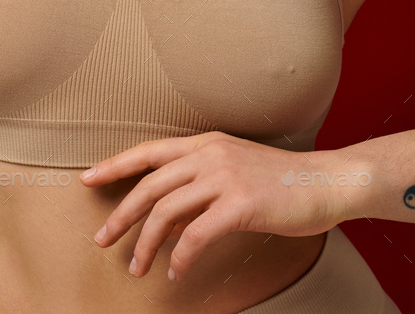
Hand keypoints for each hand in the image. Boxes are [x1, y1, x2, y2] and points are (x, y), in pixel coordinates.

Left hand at [80, 131, 337, 281]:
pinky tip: (176, 271)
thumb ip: (198, 190)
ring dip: (146, 243)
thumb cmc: (280, 181)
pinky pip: (196, 235)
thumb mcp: (233, 174)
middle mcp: (210, 154)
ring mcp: (224, 176)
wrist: (326, 181)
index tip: (88, 179)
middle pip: (150, 184)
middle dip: (121, 214)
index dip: (116, 164)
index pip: (149, 151)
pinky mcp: (240, 203)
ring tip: (137, 267)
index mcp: (206, 143)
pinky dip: (180, 256)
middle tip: (102, 239)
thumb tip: (164, 224)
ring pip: (167, 211)